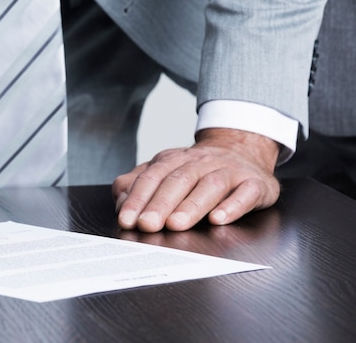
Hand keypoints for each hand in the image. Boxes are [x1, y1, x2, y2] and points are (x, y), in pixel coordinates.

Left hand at [112, 128, 280, 231]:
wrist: (242, 149)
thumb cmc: (196, 170)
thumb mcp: (163, 171)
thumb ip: (137, 184)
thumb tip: (120, 201)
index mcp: (173, 160)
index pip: (152, 177)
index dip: (138, 198)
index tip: (127, 219)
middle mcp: (200, 162)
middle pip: (178, 181)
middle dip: (160, 204)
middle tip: (147, 225)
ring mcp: (229, 171)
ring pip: (209, 186)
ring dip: (191, 206)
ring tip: (176, 224)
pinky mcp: (254, 183)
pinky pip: (245, 193)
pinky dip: (232, 206)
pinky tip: (219, 218)